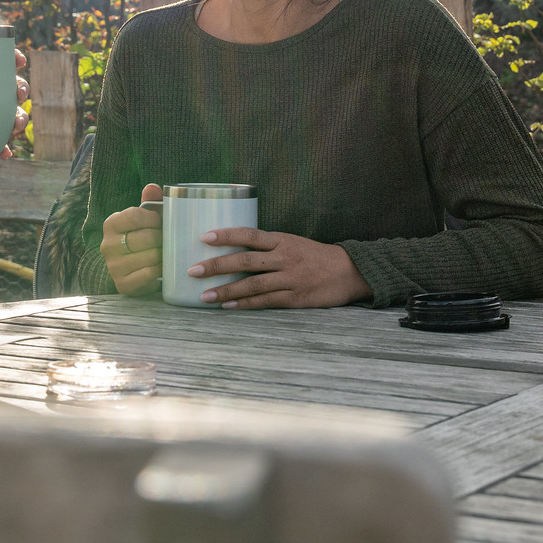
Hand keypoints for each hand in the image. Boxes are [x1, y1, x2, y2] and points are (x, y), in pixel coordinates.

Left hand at [0, 48, 30, 156]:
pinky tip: (4, 153)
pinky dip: (2, 148)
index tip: (18, 59)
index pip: (0, 62)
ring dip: (19, 118)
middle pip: (12, 87)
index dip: (14, 58)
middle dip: (21, 88)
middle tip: (17, 93)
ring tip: (16, 124)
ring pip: (12, 113)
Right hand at [100, 183, 163, 294]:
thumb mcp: (143, 219)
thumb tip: (152, 187)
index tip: (161, 222)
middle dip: (162, 238)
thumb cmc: (140, 237)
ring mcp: (113, 266)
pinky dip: (159, 270)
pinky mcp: (122, 284)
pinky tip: (162, 267)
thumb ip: (149, 202)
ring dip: (163, 255)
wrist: (128, 269)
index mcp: (111, 224)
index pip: (135, 216)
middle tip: (169, 239)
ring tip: (168, 252)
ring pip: (149, 257)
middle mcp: (107, 245)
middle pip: (145, 238)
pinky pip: (148, 274)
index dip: (154, 218)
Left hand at [190, 228, 372, 309]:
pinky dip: (245, 305)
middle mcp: (284, 258)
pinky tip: (228, 307)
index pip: (249, 235)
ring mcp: (289, 279)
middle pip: (245, 261)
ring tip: (204, 296)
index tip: (203, 237)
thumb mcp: (293, 242)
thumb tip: (236, 249)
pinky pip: (265, 302)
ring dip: (226, 291)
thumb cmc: (316, 255)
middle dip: (217, 266)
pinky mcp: (295, 298)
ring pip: (252, 285)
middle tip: (193, 271)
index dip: (226, 235)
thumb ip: (268, 246)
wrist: (349, 272)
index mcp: (282, 240)